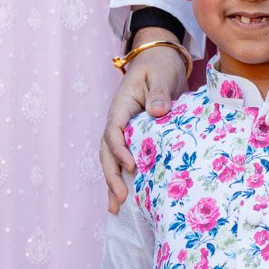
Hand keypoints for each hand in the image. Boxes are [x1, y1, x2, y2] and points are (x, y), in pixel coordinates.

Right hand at [100, 43, 187, 212]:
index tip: (131, 167)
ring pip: (112, 159)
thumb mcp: (161, 74)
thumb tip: (156, 111)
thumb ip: (159, 92)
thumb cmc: (159, 65)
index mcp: (122, 105)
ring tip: (116, 209)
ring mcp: (124, 130)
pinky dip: (123, 178)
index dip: (119, 150)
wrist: (159, 59)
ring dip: (113, 183)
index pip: (114, 131)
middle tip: (121, 199)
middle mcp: (118, 120)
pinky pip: (124, 159)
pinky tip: (126, 200)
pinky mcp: (134, 137)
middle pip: (107, 151)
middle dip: (111, 176)